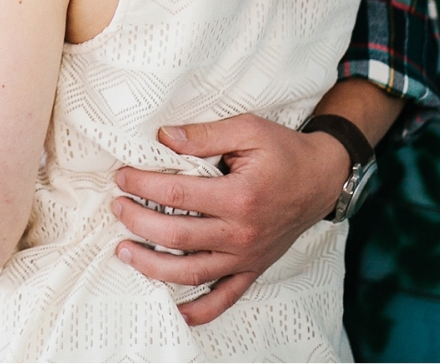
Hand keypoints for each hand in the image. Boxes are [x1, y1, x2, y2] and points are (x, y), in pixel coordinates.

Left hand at [111, 114, 350, 324]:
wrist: (322, 179)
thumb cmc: (284, 152)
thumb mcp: (248, 129)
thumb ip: (204, 135)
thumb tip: (163, 137)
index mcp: (239, 196)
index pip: (177, 194)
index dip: (143, 184)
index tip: (123, 175)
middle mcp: (242, 233)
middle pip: (176, 235)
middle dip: (137, 221)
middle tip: (117, 206)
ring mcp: (247, 256)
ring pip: (191, 272)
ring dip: (152, 266)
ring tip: (124, 251)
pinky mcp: (252, 269)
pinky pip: (223, 298)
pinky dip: (198, 310)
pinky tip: (174, 310)